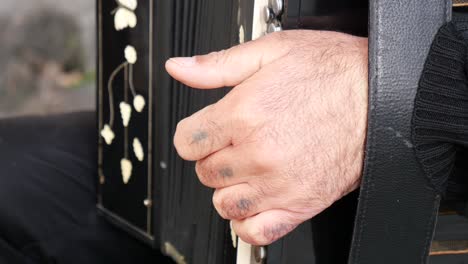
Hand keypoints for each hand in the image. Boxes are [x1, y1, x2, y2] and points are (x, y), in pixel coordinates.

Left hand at [166, 30, 367, 244]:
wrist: (381, 97)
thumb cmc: (333, 73)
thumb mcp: (272, 51)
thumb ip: (218, 65)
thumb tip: (179, 68)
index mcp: (244, 114)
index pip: (188, 142)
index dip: (193, 135)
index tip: (206, 132)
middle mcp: (259, 153)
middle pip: (205, 172)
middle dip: (213, 157)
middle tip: (234, 144)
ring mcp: (280, 183)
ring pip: (224, 203)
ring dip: (228, 188)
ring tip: (246, 170)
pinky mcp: (302, 203)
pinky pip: (257, 231)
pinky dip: (248, 223)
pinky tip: (256, 202)